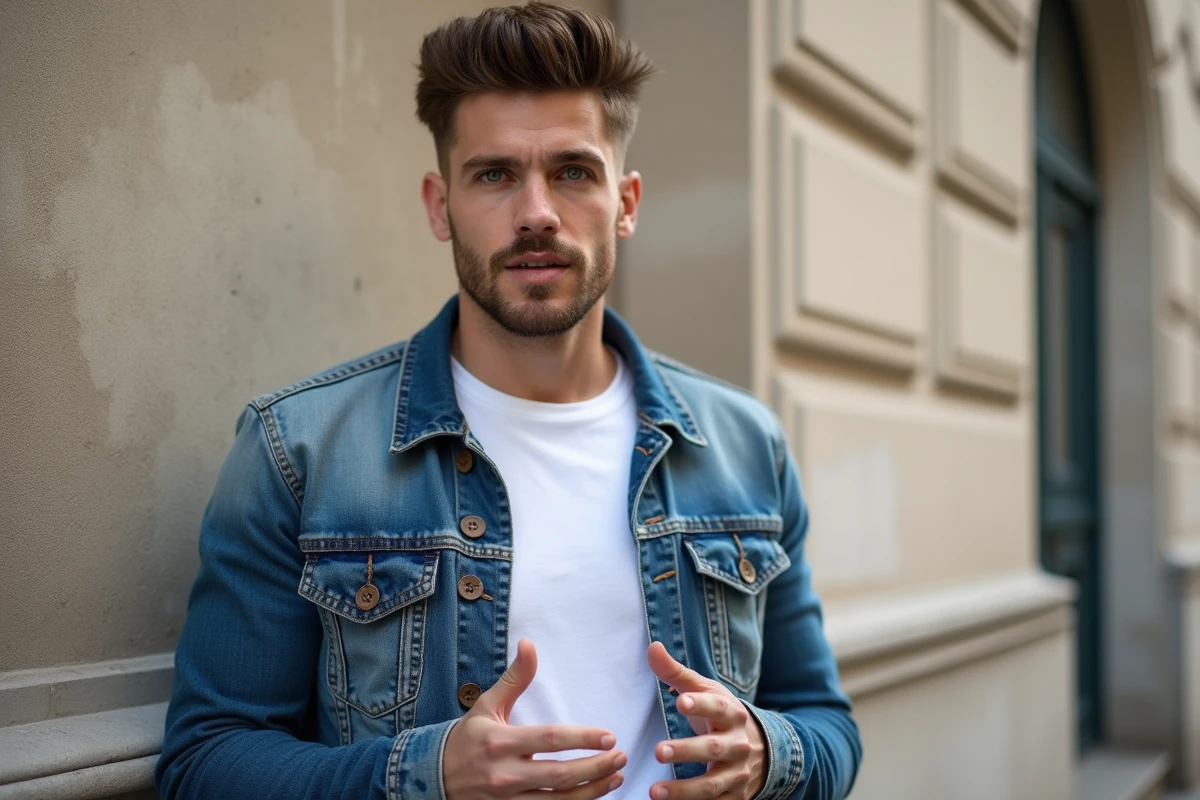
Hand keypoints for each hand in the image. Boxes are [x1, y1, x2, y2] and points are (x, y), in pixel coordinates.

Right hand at [443, 639, 626, 799]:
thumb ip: (514, 678)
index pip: (550, 739)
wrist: (434, 777)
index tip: (609, 736)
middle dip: (596, 767)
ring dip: (592, 791)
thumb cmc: (468, 737)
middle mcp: (505, 774)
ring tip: (616, 777)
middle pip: (560, 774)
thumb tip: (530, 644)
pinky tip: (594, 796)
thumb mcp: (487, 705)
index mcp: (500, 742)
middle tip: (621, 756)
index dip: (583, 739)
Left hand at [646, 641, 766, 799]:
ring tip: (654, 791)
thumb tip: (652, 646)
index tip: (682, 701)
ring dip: (684, 790)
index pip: (717, 707)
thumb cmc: (722, 714)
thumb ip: (676, 673)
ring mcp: (737, 773)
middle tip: (658, 751)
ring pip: (712, 784)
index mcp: (731, 714)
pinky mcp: (734, 796)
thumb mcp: (705, 691)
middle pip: (713, 749)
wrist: (763, 749)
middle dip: (686, 751)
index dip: (701, 705)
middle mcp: (738, 744)